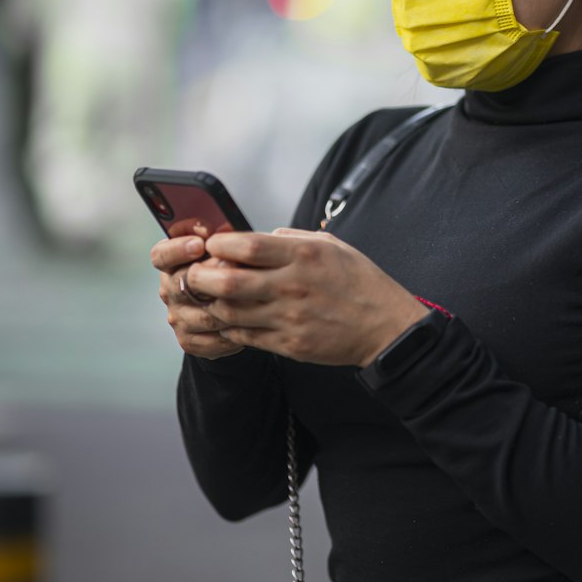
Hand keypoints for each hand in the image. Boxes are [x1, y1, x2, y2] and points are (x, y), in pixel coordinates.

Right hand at [151, 233, 246, 360]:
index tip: (199, 244)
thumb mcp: (225, 248)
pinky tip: (252, 323)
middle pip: (181, 284)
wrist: (233, 308)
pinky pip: (212, 339)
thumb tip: (226, 229)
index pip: (161, 255)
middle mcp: (169, 290)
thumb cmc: (230, 268)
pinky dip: (234, 332)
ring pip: (202, 314)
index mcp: (171, 263)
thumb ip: (220, 238)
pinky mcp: (189, 341)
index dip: (177, 249)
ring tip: (254, 297)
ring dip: (229, 306)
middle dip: (211, 275)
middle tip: (235, 268)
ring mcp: (178, 317)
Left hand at [182, 228, 428, 367]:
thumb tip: (257, 237)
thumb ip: (292, 237)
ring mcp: (290, 318)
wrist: (385, 327)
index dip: (218, 245)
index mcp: (303, 254)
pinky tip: (227, 320)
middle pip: (227, 281)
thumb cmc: (359, 281)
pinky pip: (245, 337)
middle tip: (195, 274)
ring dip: (211, 305)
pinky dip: (228, 328)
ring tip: (208, 298)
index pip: (245, 245)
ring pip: (229, 313)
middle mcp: (293, 285)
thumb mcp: (332, 245)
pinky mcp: (290, 345)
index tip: (211, 246)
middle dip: (201, 277)